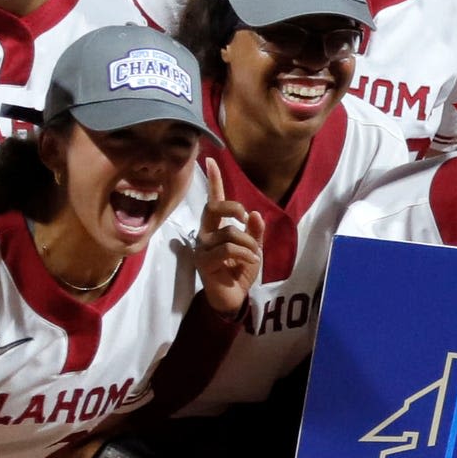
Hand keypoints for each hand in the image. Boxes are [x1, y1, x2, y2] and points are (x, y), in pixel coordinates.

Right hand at [193, 163, 263, 316]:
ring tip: (253, 256)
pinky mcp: (204, 262)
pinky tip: (249, 263)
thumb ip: (254, 231)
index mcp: (216, 228)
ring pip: (229, 233)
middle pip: (214, 209)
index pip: (214, 201)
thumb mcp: (253, 249)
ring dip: (249, 244)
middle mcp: (205, 234)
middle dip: (233, 209)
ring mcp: (202, 248)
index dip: (214, 181)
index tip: (211, 160)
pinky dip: (245, 255)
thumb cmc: (239, 272)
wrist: (233, 298)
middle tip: (245, 218)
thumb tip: (254, 213)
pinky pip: (227, 250)